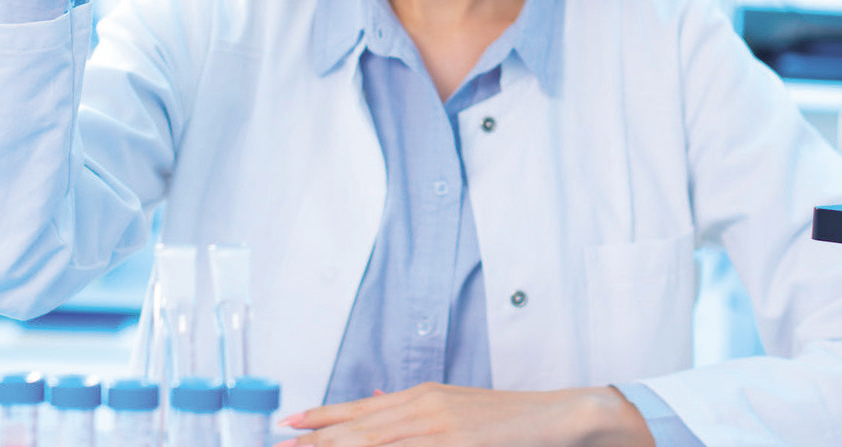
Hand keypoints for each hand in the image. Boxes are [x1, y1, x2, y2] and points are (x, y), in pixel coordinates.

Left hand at [276, 383, 654, 446]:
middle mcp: (423, 408)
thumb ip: (417, 413)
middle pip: (357, 428)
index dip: (321, 418)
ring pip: (373, 441)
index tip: (289, 425)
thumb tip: (377, 403)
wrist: (559, 415)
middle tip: (282, 443)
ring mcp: (438, 428)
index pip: (358, 410)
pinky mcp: (456, 444)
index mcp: (421, 398)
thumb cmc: (509, 419)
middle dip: (316, 439)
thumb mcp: (456, 410)